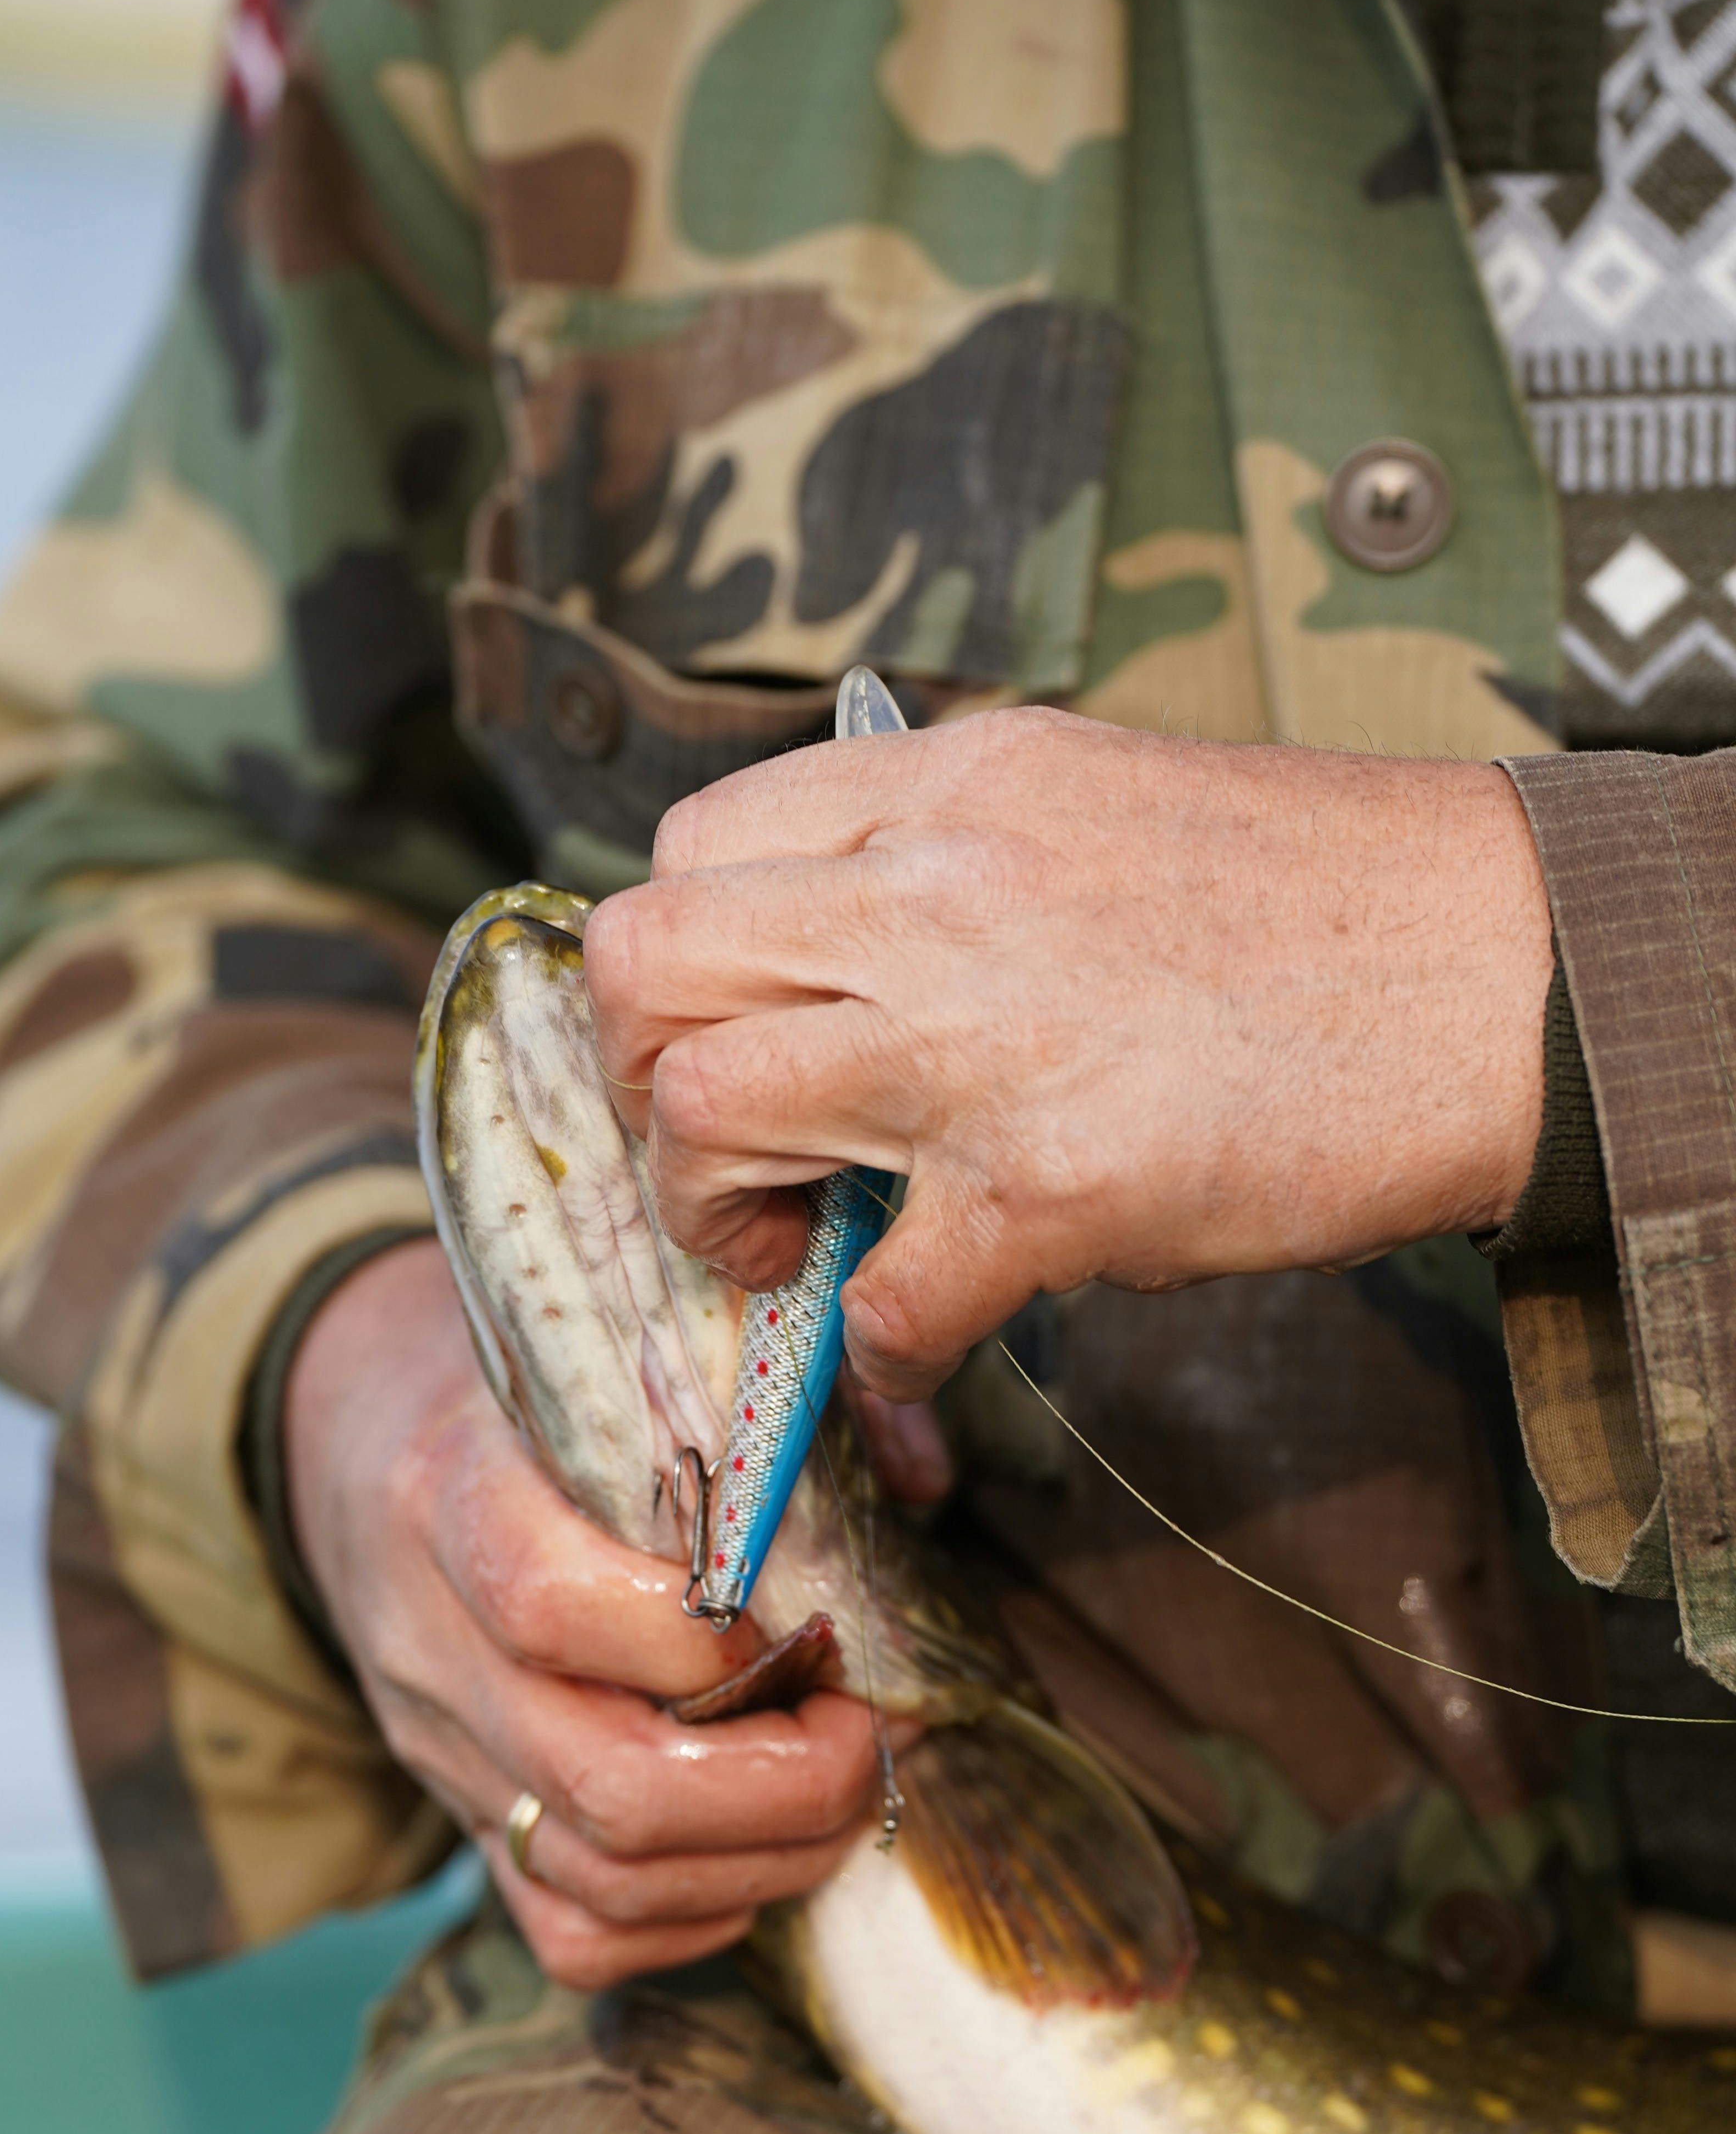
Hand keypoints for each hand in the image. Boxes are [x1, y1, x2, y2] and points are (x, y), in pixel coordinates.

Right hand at [284, 1239, 886, 1985]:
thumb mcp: (611, 1357)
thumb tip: (922, 1481)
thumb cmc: (524, 1399)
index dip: (701, 1642)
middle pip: (601, 1779)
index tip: (810, 1624)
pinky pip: (574, 1935)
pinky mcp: (461, 1825)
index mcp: (453, 1496)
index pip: (547, 1600)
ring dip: (762, 1863)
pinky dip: (691, 1919)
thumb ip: (764, 1402)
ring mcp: (441, 1752)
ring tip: (840, 1795)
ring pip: (600, 1879)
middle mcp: (433, 1645)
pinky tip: (752, 1851)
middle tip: (863, 1738)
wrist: (358, 1450)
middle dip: (781, 1789)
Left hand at [585, 709, 1551, 1400]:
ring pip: (698, 1110)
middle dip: (636, 1077)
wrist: (1497, 968)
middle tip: (715, 1142)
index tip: (723, 1027)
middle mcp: (929, 894)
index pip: (691, 841)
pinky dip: (879, 1345)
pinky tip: (929, 1328)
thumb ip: (946, 862)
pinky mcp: (1045, 1185)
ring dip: (713, 1209)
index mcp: (944, 788)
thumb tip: (838, 966)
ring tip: (792, 1242)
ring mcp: (976, 1040)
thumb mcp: (1091, 804)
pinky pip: (875, 1299)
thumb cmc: (1319, 896)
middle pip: (642, 963)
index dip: (677, 959)